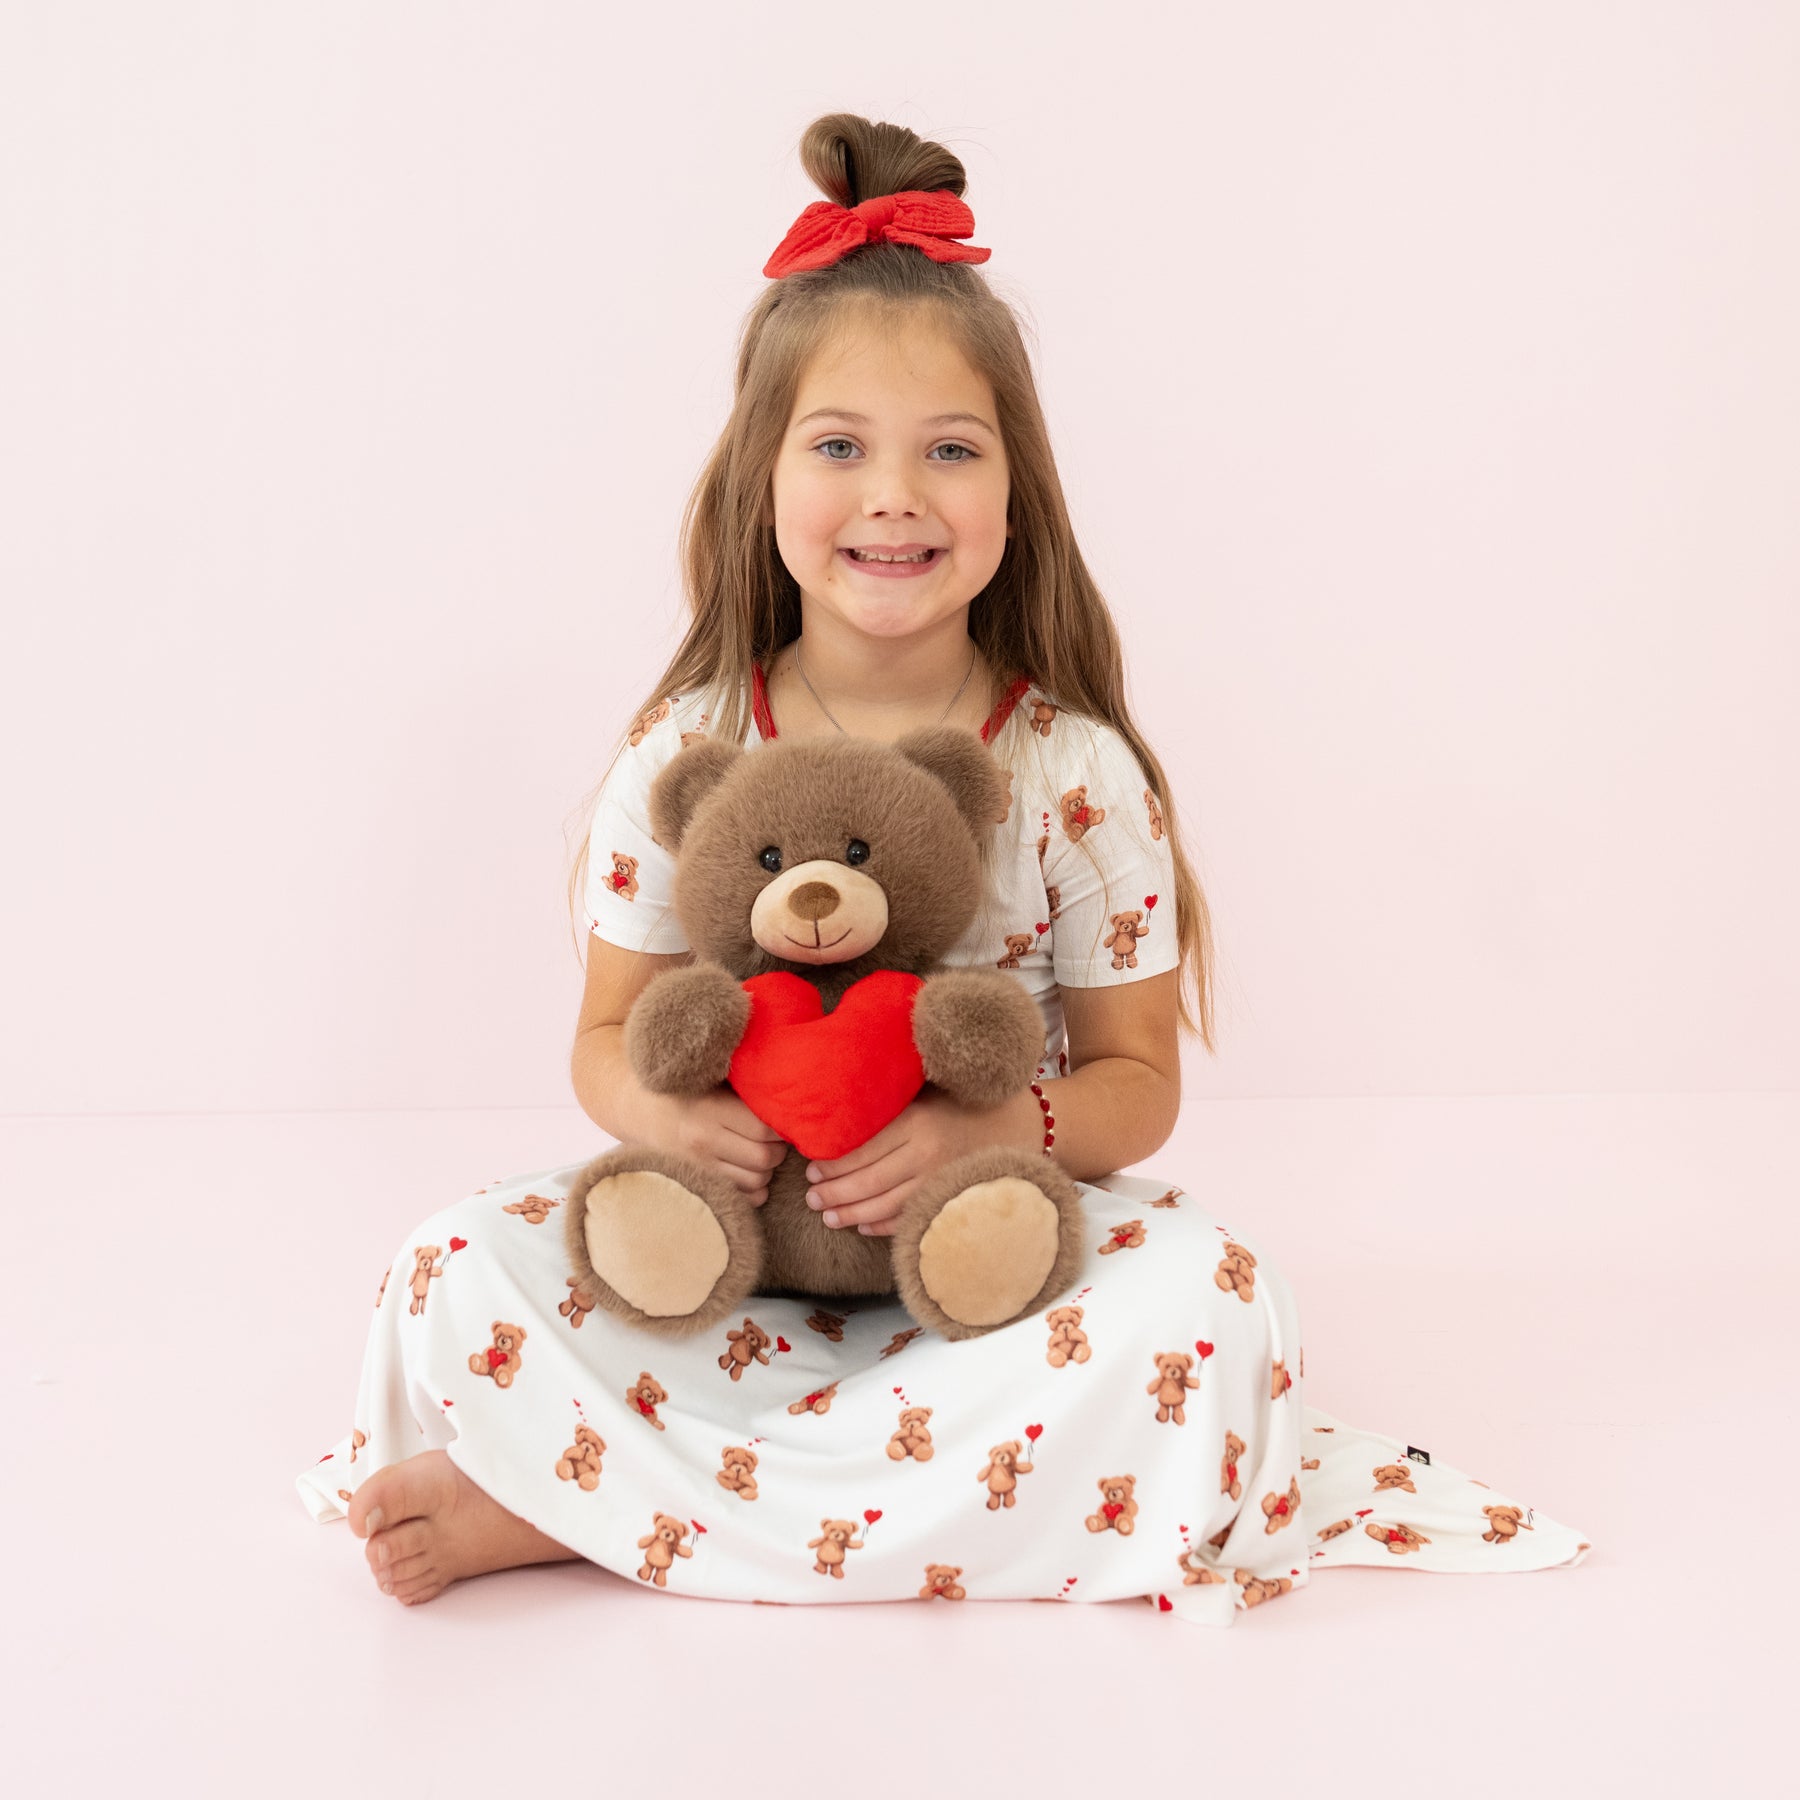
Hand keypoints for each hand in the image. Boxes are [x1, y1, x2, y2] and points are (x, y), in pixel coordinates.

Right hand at [640, 1085, 788, 1205]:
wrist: (639, 1110)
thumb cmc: (686, 1088)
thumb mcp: (712, 1078)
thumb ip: (745, 1089)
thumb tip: (790, 1096)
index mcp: (710, 1110)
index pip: (765, 1128)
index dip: (784, 1125)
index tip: (786, 1118)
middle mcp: (704, 1142)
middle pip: (765, 1157)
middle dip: (779, 1149)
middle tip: (775, 1137)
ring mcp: (700, 1168)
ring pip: (758, 1181)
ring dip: (768, 1169)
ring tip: (761, 1151)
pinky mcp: (698, 1185)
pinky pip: (744, 1200)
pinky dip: (755, 1189)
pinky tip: (747, 1169)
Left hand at [803, 1088, 1037, 1236]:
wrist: (1023, 1123)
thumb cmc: (967, 1100)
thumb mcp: (927, 1091)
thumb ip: (891, 1103)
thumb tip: (838, 1112)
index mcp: (916, 1122)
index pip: (860, 1149)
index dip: (831, 1163)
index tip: (810, 1167)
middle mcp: (926, 1155)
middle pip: (867, 1182)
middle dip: (833, 1193)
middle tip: (811, 1198)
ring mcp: (940, 1182)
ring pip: (885, 1207)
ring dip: (851, 1215)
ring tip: (827, 1217)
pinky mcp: (951, 1200)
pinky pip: (909, 1220)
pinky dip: (883, 1227)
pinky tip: (862, 1226)